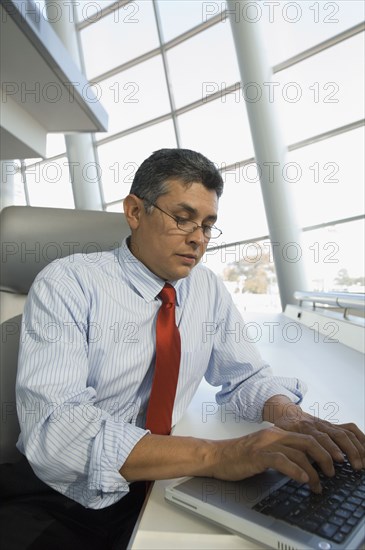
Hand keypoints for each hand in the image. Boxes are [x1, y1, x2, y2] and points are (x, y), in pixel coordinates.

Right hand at [211, 426, 335, 492]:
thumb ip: (283, 453)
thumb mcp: (265, 451)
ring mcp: (265, 444)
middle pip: (308, 442)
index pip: (308, 437)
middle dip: (324, 458)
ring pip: (298, 452)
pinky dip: (295, 470)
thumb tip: (304, 466)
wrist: (216, 456)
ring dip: (312, 471)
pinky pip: (281, 460)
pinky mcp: (257, 455)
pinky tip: (302, 479)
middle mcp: (273, 435)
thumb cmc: (239, 457)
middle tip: (331, 473)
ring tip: (317, 484)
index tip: (333, 463)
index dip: (324, 450)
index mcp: (276, 433)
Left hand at [274, 408, 364, 470]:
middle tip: (356, 467)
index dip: (326, 456)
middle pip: (337, 435)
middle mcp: (317, 425)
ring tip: (363, 463)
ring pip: (345, 433)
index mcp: (303, 428)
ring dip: (357, 448)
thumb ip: (290, 451)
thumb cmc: (284, 430)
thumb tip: (297, 471)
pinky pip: (350, 428)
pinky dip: (361, 438)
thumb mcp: (282, 439)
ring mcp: (327, 424)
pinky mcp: (333, 425)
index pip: (318, 441)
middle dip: (349, 452)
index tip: (332, 472)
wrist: (286, 412)